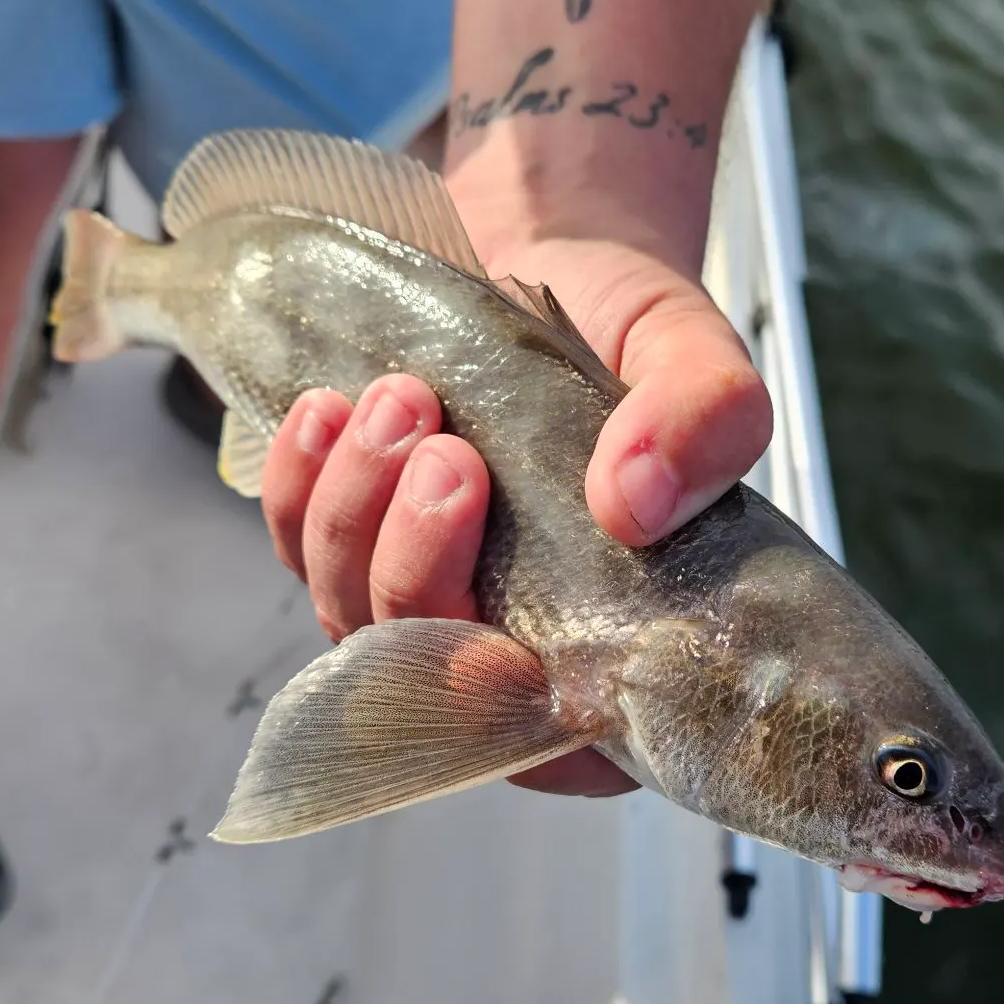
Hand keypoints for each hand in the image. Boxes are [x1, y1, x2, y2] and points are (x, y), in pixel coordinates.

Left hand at [258, 235, 772, 797]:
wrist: (556, 262)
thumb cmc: (632, 328)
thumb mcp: (694, 351)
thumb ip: (707, 417)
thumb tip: (634, 504)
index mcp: (626, 642)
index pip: (558, 741)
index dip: (506, 695)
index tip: (500, 588)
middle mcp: (522, 645)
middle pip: (433, 684)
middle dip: (420, 567)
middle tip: (447, 449)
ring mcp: (431, 601)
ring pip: (355, 622)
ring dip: (358, 514)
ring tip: (402, 401)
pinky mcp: (361, 547)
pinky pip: (296, 553)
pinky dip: (298, 489)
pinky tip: (328, 412)